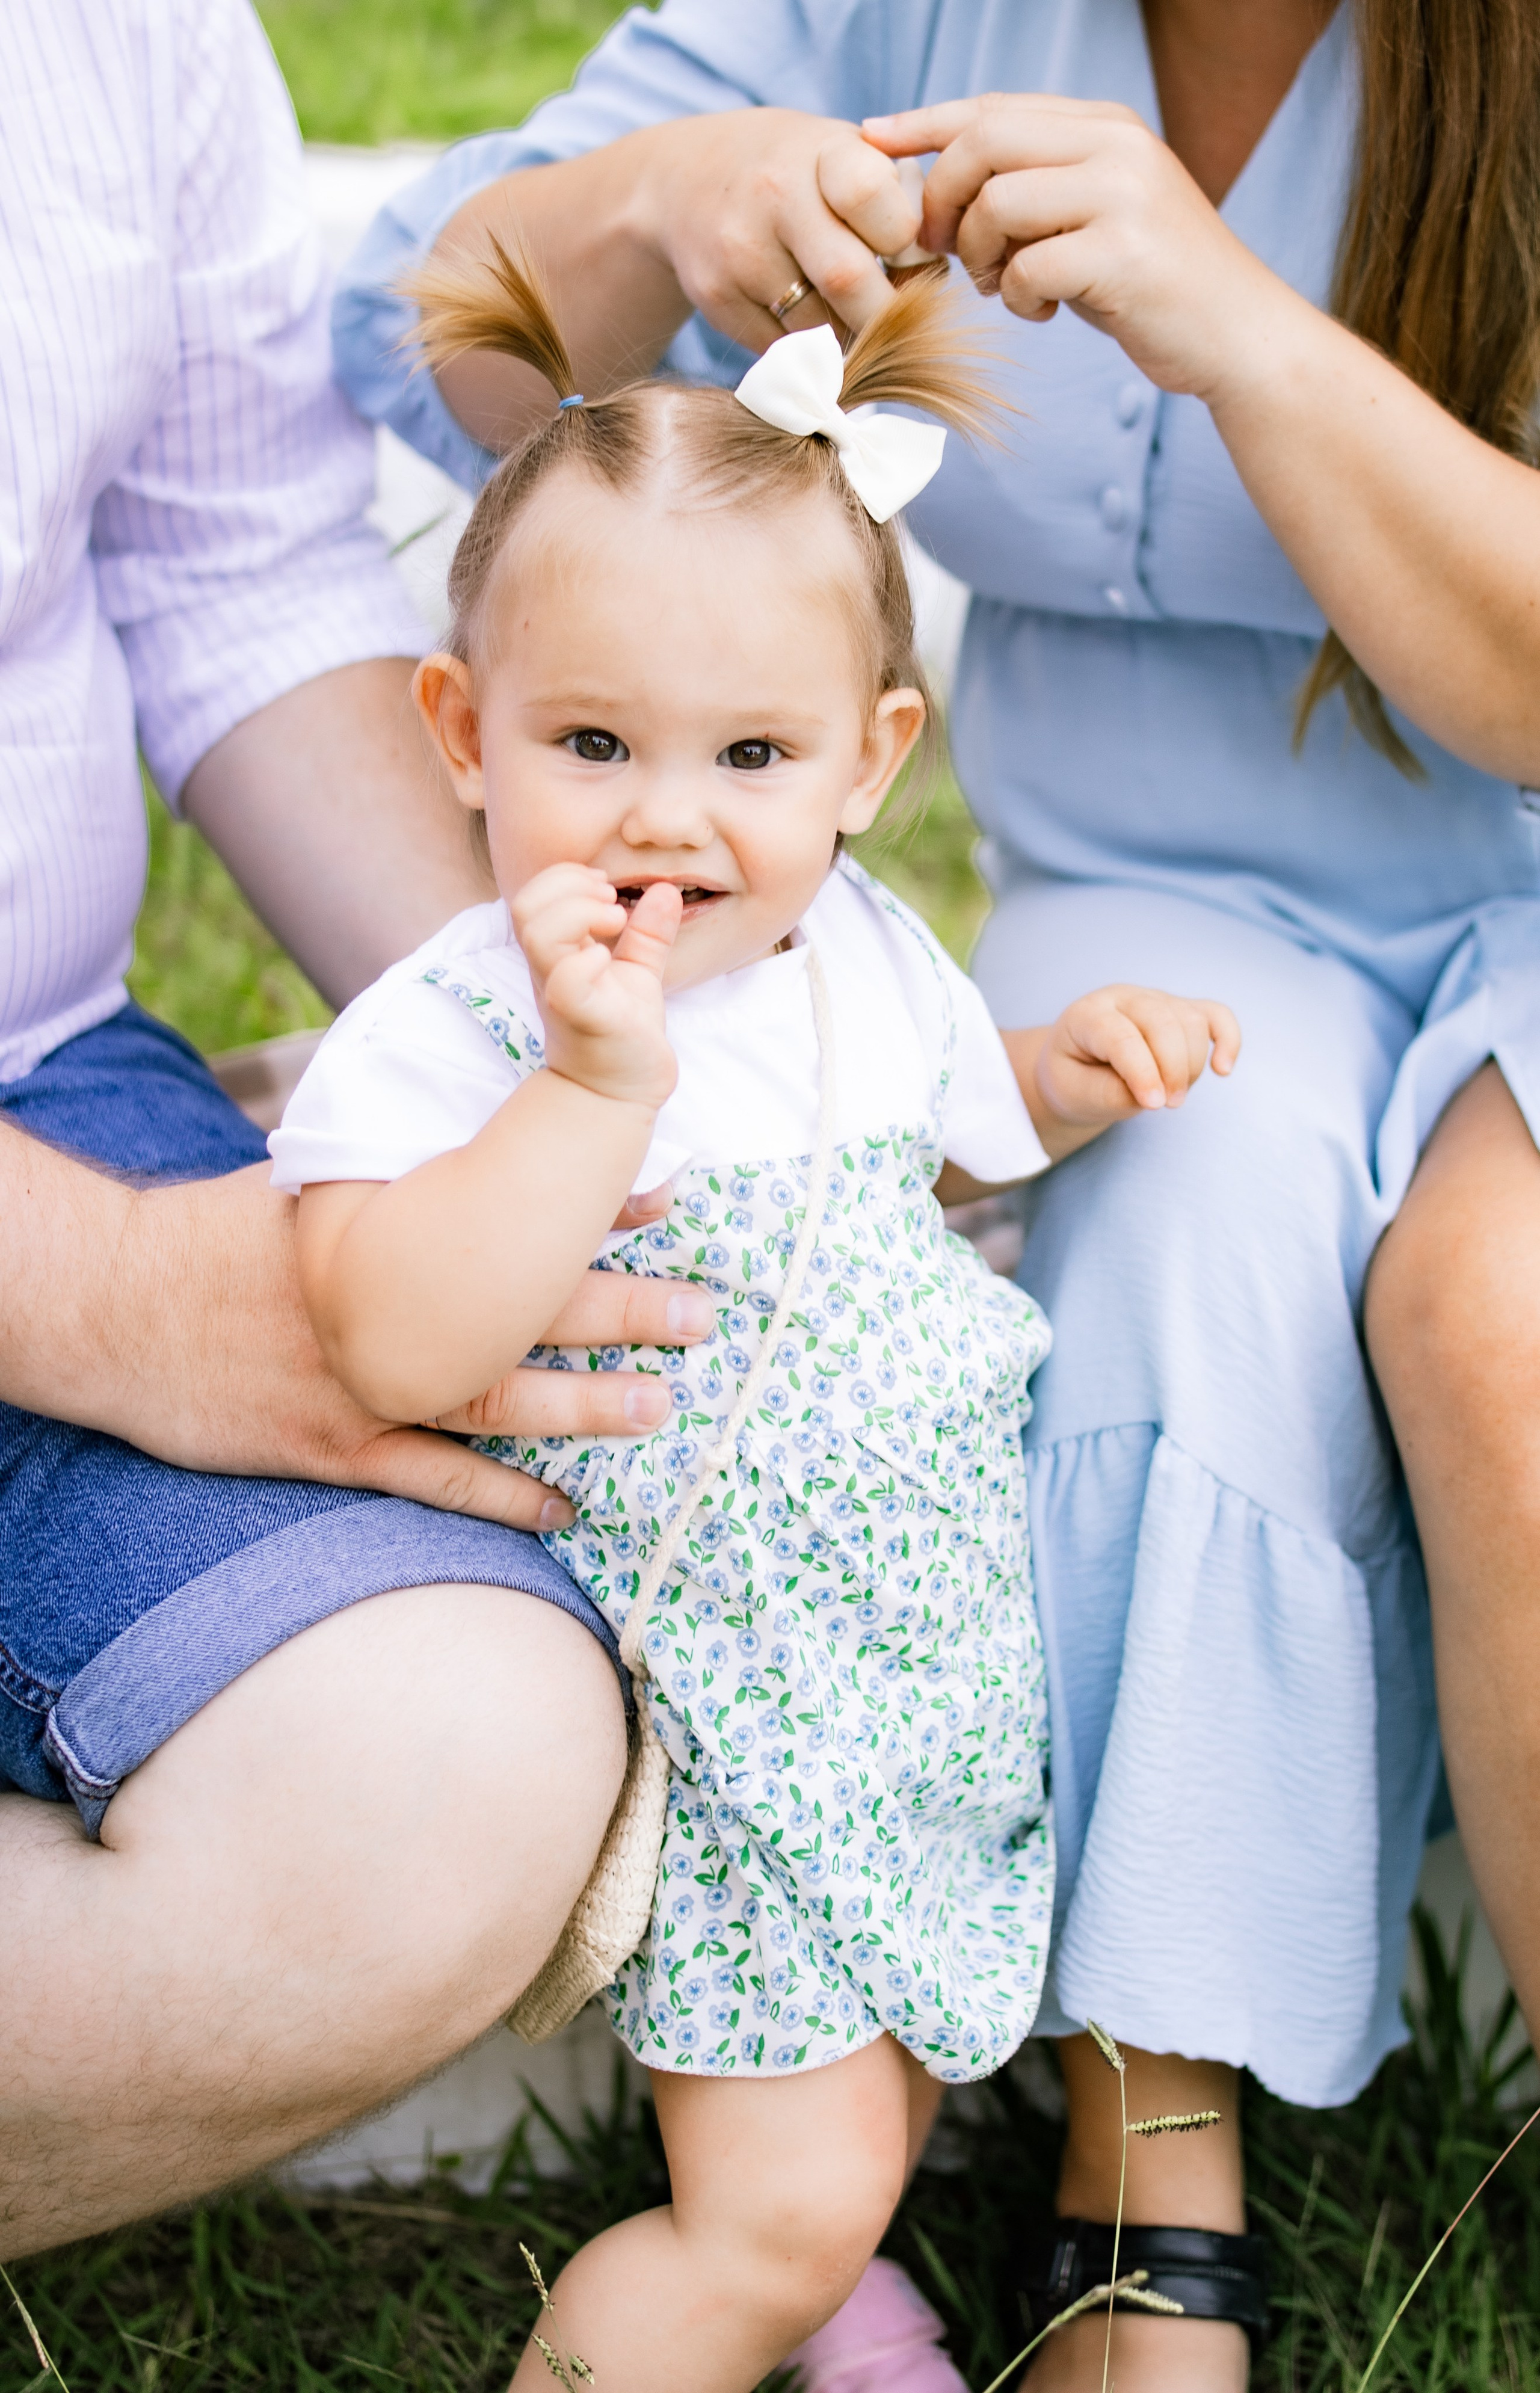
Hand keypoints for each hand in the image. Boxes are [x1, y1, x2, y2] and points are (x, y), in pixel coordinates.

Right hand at [0, 1128, 711, 1535]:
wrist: (116, 1302)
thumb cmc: (219, 1235)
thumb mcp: (313, 1182)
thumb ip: (398, 1172)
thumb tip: (484, 1144)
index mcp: (391, 1229)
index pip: (515, 1211)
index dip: (597, 1208)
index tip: (671, 1195)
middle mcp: (394, 1308)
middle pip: (529, 1309)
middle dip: (623, 1309)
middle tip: (702, 1309)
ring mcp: (369, 1385)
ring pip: (501, 1401)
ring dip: (586, 1405)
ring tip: (662, 1405)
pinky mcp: (336, 1447)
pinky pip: (438, 1482)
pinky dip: (506, 1499)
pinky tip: (567, 1510)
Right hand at [513, 864, 680, 1108]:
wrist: (621, 1091)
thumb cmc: (622, 1031)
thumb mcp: (637, 971)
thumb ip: (648, 931)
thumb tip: (666, 888)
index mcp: (556, 952)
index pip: (535, 893)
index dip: (566, 877)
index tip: (607, 889)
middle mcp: (548, 969)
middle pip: (526, 904)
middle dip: (571, 887)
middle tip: (612, 903)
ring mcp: (560, 993)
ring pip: (538, 933)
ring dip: (581, 913)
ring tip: (616, 924)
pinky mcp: (582, 1018)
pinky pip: (567, 982)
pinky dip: (588, 962)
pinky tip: (610, 963)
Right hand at [634, 106, 921, 347]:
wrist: (681, 181)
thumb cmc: (789, 170)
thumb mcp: (837, 152)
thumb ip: (891, 197)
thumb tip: (935, 271)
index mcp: (819, 152)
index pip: (874, 199)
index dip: (902, 239)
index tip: (904, 253)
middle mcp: (773, 196)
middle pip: (849, 281)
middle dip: (883, 312)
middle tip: (896, 317)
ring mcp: (739, 251)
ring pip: (819, 326)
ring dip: (846, 334)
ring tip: (848, 313)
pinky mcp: (717, 297)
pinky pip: (783, 347)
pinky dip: (806, 347)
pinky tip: (804, 318)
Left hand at [862, 94, 1289, 402]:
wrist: (1236, 336)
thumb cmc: (1153, 287)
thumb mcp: (1095, 219)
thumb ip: (1037, 188)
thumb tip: (946, 179)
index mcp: (1107, 125)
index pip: (994, 106)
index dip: (923, 121)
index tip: (870, 138)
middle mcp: (1117, 144)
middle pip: (984, 141)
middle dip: (942, 197)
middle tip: (940, 250)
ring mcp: (1123, 195)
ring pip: (998, 202)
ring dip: (977, 255)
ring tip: (1000, 287)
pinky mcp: (1124, 253)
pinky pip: (1026, 267)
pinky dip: (1015, 297)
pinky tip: (1043, 311)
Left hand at [1009, 986, 1239, 1159]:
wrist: (1076, 1067)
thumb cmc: (1073, 1079)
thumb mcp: (1076, 1094)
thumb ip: (1111, 1094)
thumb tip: (1157, 1094)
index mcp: (1087, 1014)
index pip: (1122, 1036)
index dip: (1142, 1072)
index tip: (1154, 1105)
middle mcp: (1124, 998)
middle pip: (1163, 1023)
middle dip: (1172, 1070)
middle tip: (1167, 1106)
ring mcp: (1155, 999)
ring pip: (1191, 1021)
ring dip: (1192, 1065)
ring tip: (1173, 1096)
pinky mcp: (1181, 1010)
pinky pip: (1216, 1015)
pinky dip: (1228, 1040)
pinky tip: (1222, 1069)